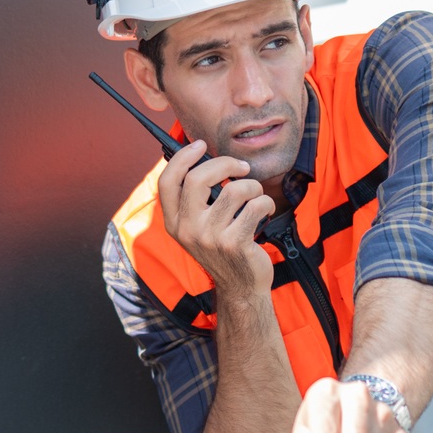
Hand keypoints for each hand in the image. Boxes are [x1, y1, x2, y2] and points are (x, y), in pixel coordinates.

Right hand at [157, 141, 274, 299]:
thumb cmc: (223, 248)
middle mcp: (187, 230)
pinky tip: (264, 211)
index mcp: (174, 222)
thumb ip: (194, 199)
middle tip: (241, 167)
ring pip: (235, 189)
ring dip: (253, 186)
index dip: (183, 158)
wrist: (241, 287)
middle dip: (225, 163)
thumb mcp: (197, 227)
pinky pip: (256, 205)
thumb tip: (202, 157)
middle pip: (198, 178)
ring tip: (255, 196)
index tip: (200, 145)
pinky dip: (265, 202)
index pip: (167, 182)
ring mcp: (211, 238)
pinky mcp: (235, 243)